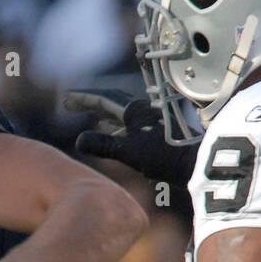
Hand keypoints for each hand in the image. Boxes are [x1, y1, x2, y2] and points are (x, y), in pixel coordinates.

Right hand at [63, 88, 195, 184]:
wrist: (194, 163)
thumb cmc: (163, 156)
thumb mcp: (128, 152)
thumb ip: (102, 145)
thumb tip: (79, 140)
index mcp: (135, 111)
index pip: (104, 100)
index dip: (84, 99)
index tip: (67, 98)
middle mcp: (143, 111)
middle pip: (112, 103)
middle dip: (92, 104)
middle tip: (73, 104)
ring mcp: (151, 122)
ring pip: (122, 115)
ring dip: (104, 116)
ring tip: (90, 119)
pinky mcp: (156, 134)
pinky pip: (130, 126)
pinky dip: (117, 128)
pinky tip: (114, 135)